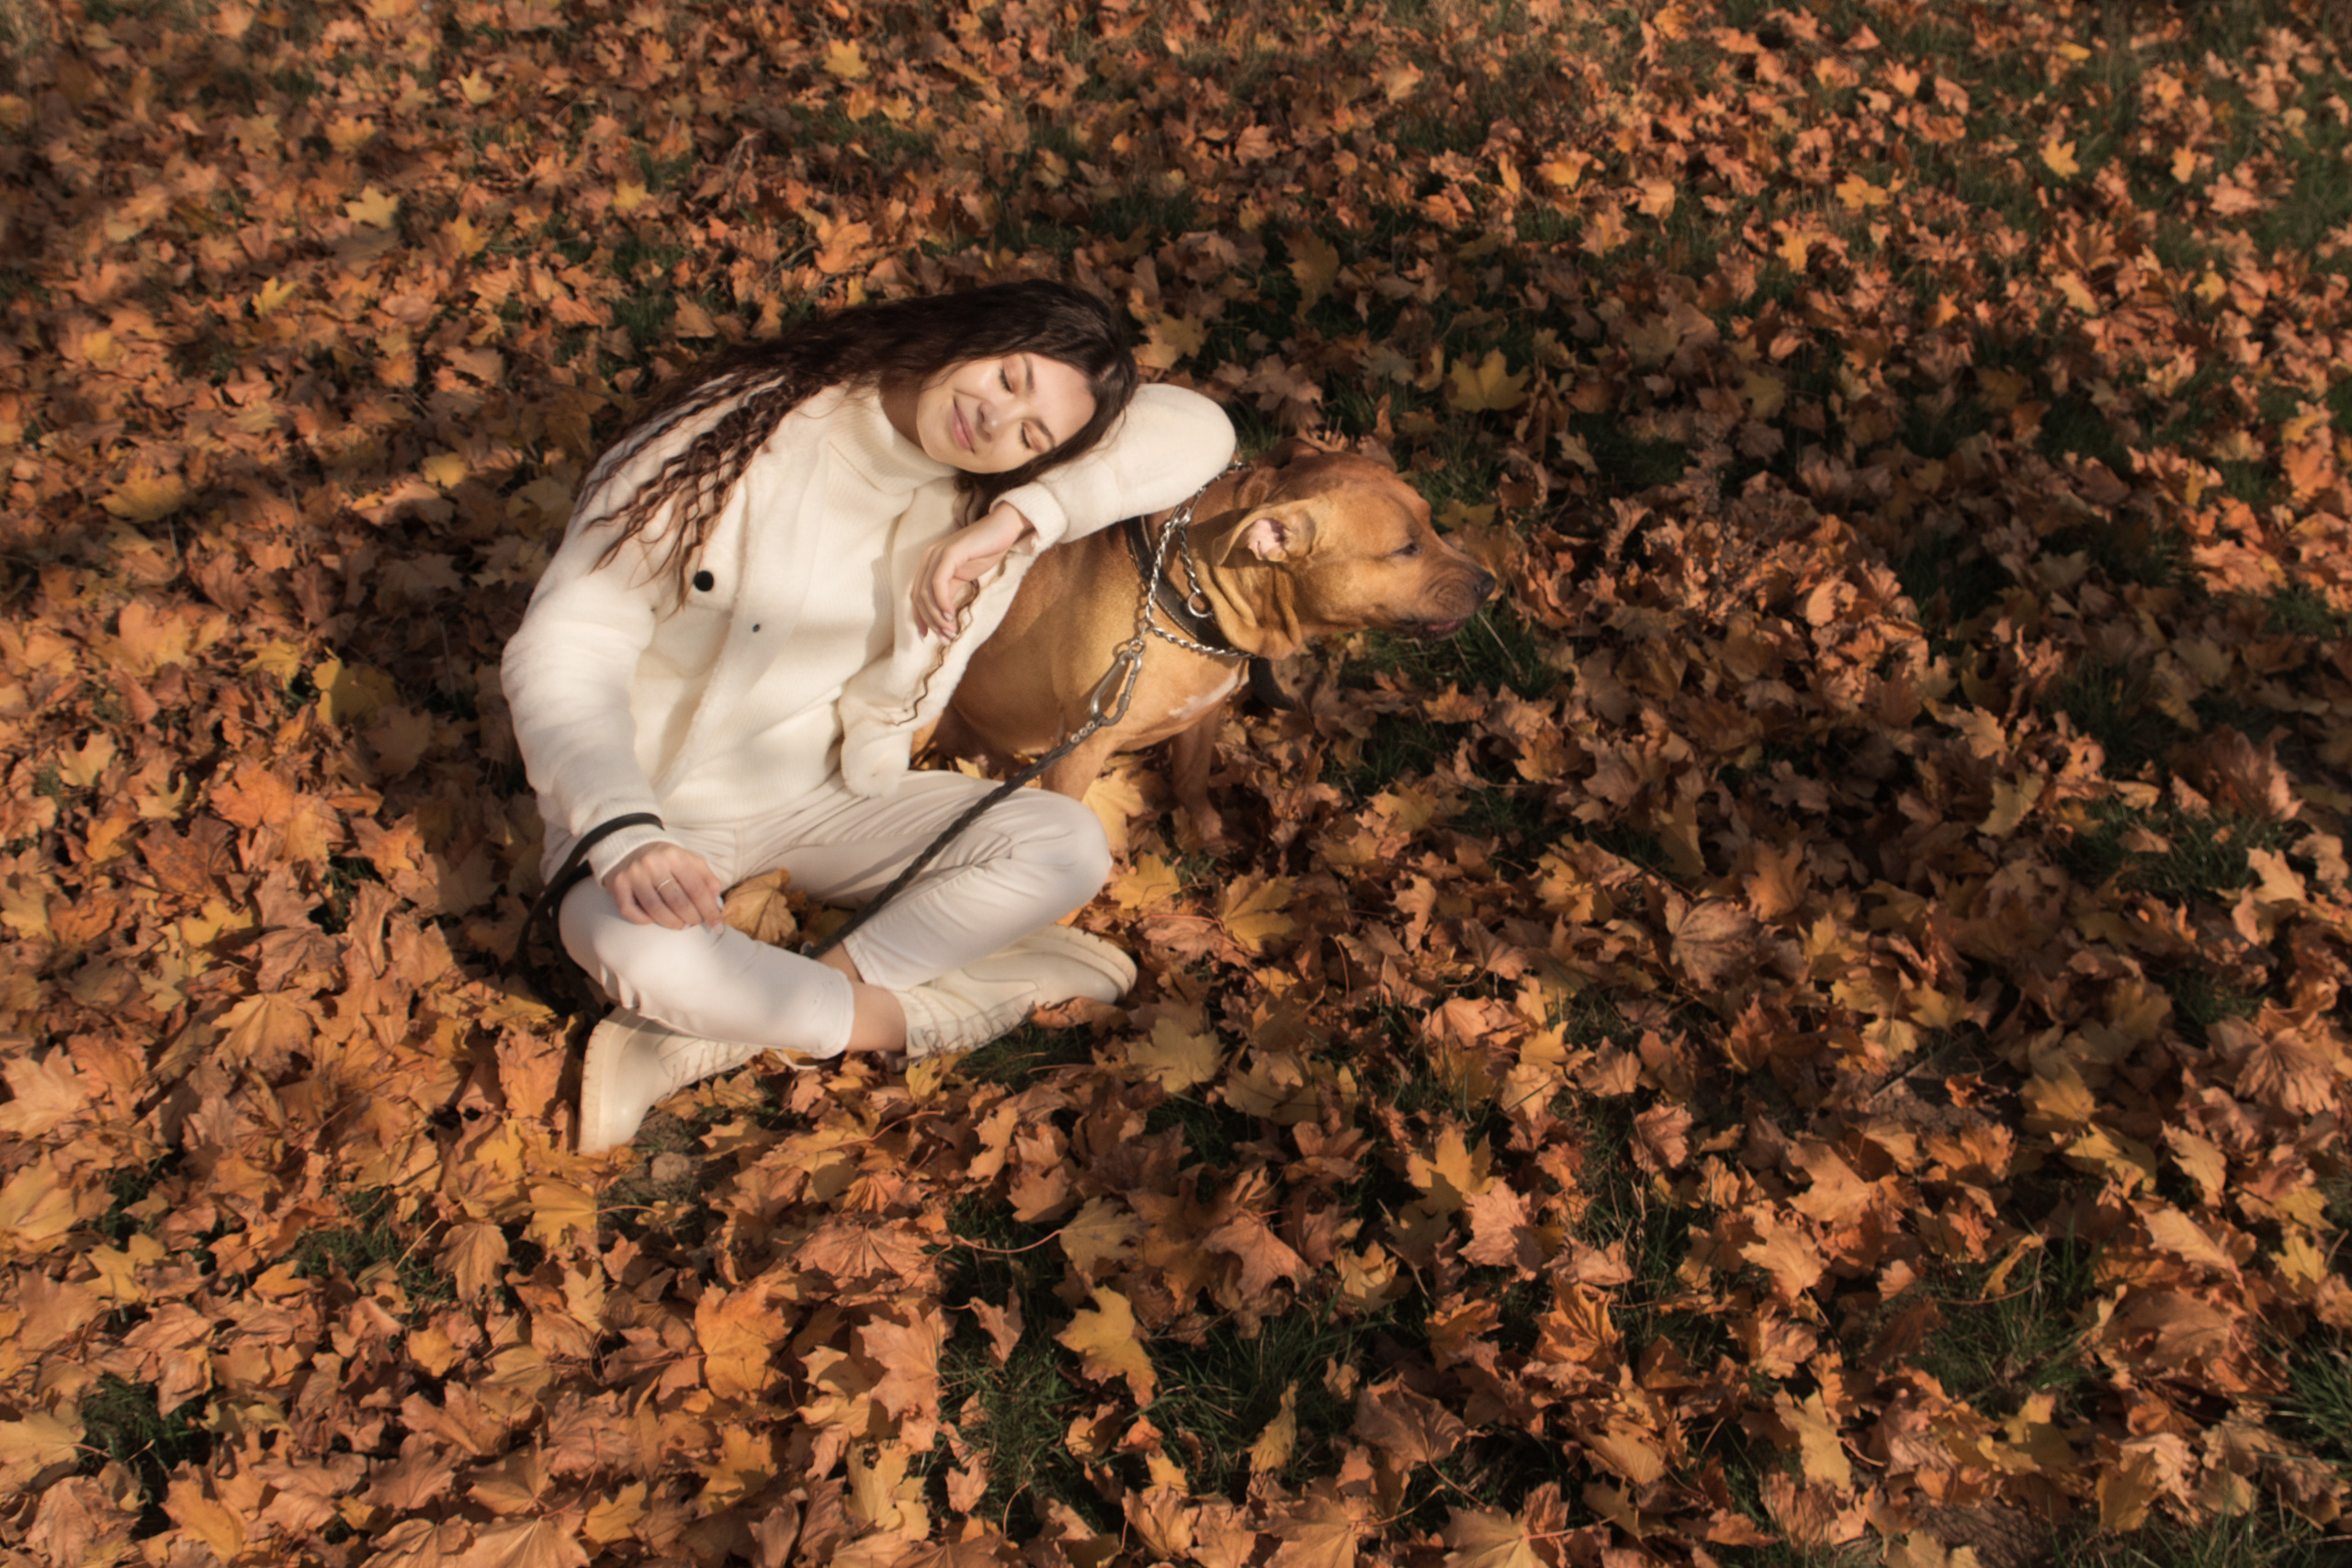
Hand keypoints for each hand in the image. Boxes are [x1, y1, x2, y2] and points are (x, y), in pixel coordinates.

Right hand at [605, 842, 725, 929]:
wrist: (629, 846)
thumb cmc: (665, 859)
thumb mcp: (689, 860)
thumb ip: (706, 877)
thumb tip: (716, 902)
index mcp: (675, 856)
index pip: (697, 889)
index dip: (710, 910)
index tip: (717, 925)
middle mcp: (653, 863)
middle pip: (678, 902)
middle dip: (692, 918)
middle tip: (695, 923)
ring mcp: (633, 874)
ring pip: (655, 909)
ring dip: (672, 923)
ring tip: (680, 925)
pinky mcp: (617, 884)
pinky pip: (630, 911)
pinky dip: (643, 920)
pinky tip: (652, 920)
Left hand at [915, 501, 1033, 639]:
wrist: (1003, 530)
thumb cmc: (985, 551)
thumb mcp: (963, 576)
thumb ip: (949, 591)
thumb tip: (942, 616)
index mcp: (929, 563)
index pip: (917, 595)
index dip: (920, 618)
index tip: (927, 637)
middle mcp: (928, 558)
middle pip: (918, 597)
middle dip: (930, 622)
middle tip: (946, 638)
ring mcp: (937, 554)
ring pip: (925, 593)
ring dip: (937, 616)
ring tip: (951, 631)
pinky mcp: (949, 553)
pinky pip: (938, 583)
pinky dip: (942, 602)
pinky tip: (950, 616)